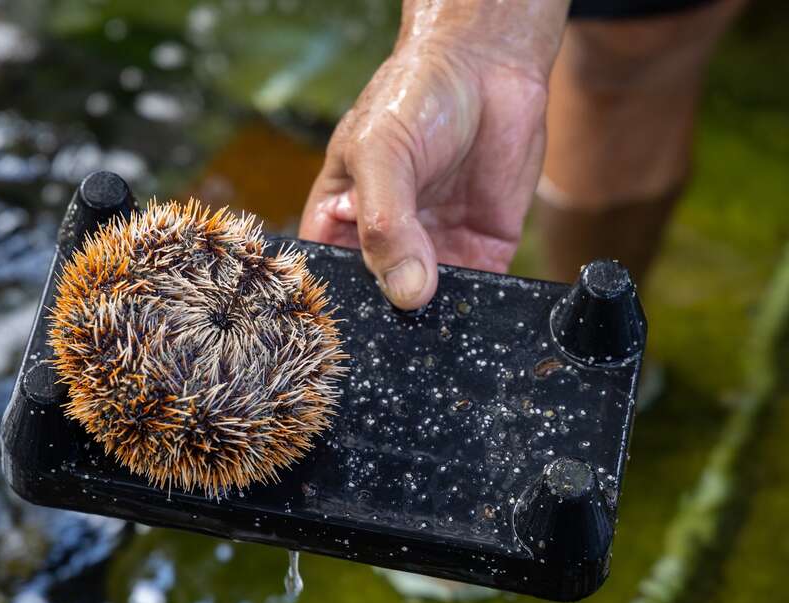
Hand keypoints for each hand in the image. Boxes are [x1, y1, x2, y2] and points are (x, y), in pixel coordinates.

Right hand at [299, 0, 567, 309]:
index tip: (346, 321)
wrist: (489, 65)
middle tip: (397, 323)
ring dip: (431, 320)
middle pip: (376, 299)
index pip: (327, 275)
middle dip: (386, 317)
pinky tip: (471, 308)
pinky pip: (476, 293)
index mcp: (340, 218)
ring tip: (434, 320)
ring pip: (426, 306)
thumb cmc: (416, 95)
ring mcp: (433, 249)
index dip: (333, 301)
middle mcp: (385, 240)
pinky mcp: (481, 250)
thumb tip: (406, 291)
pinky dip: (475, 307)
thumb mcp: (381, 154)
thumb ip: (385, 223)